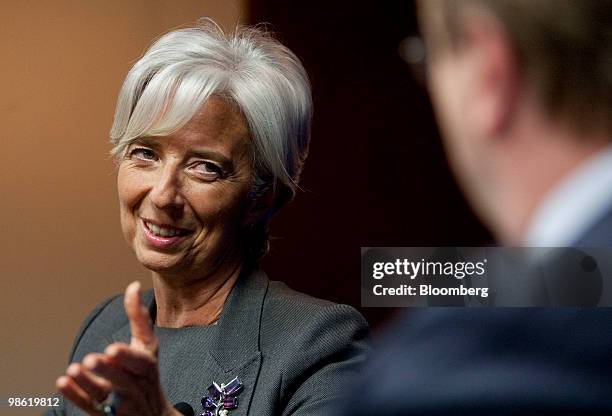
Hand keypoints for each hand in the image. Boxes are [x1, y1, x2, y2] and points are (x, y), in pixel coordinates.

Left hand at [56, 282, 178, 415]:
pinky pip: (90, 406)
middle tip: (90, 359)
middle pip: (122, 379)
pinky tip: (62, 383)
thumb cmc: (146, 373)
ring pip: (105, 394)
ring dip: (88, 383)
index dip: (127, 356)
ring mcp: (120, 402)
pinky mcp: (105, 414)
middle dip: (107, 370)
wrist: (154, 415)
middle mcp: (135, 386)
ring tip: (73, 369)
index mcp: (147, 366)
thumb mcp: (148, 345)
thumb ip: (139, 318)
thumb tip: (133, 286)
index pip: (140, 362)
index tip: (112, 349)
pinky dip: (76, 395)